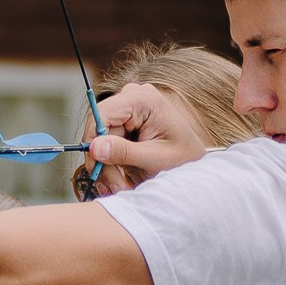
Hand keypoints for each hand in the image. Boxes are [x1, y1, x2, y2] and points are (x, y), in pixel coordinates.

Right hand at [84, 82, 213, 190]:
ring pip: (99, 140)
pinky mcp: (123, 121)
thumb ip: (125, 152)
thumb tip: (95, 147)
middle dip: (102, 161)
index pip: (102, 115)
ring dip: (105, 167)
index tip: (96, 169)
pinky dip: (109, 163)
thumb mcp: (155, 158)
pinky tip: (118, 179)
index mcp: (142, 98)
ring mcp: (126, 108)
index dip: (93, 142)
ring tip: (119, 187)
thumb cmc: (183, 157)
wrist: (193, 160)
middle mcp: (131, 97)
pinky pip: (105, 143)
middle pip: (98, 129)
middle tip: (112, 187)